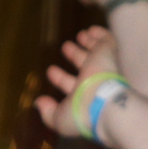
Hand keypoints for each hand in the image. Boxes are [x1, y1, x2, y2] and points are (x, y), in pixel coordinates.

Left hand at [36, 27, 127, 141]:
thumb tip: (39, 103)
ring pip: (94, 52)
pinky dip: (100, 34)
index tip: (51, 70)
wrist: (103, 103)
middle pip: (83, 65)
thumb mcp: (59, 119)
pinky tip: (92, 30)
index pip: (69, 84)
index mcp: (80, 96)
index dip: (60, 78)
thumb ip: (48, 112)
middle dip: (74, 55)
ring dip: (87, 43)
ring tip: (80, 35)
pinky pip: (107, 41)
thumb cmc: (80, 113)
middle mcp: (92, 81)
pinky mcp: (108, 54)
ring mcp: (101, 67)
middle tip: (66, 47)